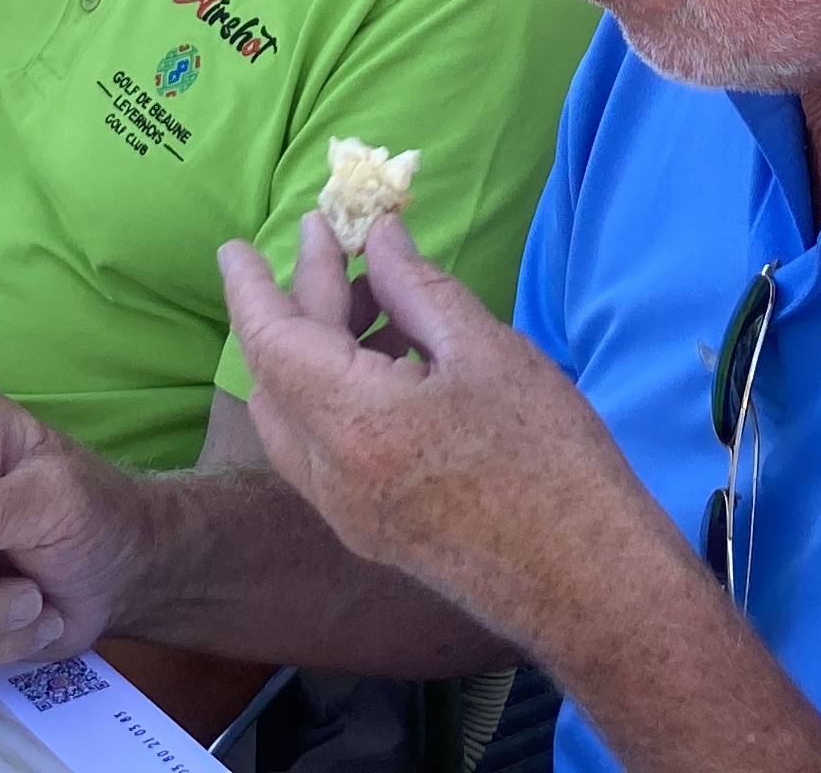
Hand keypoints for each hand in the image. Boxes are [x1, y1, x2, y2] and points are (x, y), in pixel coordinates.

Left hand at [221, 214, 644, 631]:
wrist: (585, 581)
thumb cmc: (548, 457)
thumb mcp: (488, 351)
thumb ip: (419, 289)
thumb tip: (379, 239)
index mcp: (353, 423)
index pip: (271, 343)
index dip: (250, 288)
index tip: (235, 247)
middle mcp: (329, 476)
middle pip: (279, 378)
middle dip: (297, 305)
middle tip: (334, 242)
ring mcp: (346, 513)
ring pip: (296, 419)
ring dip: (315, 351)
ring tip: (377, 295)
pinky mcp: (370, 533)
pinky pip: (323, 452)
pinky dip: (334, 396)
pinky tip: (394, 361)